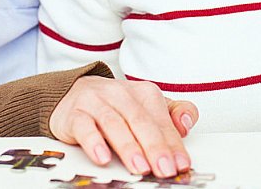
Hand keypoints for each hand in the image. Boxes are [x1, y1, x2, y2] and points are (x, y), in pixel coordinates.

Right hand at [49, 76, 199, 177]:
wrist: (74, 94)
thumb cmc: (116, 106)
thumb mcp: (147, 107)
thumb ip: (172, 115)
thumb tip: (186, 124)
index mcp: (144, 93)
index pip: (161, 120)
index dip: (172, 144)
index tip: (180, 163)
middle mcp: (120, 94)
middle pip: (140, 121)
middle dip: (154, 147)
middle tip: (164, 168)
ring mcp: (96, 102)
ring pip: (113, 123)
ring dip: (128, 147)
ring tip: (139, 166)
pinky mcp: (74, 114)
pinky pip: (84, 128)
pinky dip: (94, 142)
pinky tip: (102, 157)